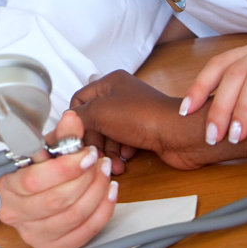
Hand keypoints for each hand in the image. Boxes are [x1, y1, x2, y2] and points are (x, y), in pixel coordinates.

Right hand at [0, 111, 116, 247]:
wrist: (30, 196)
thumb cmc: (36, 169)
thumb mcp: (45, 148)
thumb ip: (60, 135)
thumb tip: (73, 118)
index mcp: (6, 186)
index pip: (33, 181)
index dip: (65, 168)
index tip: (86, 154)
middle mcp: (15, 213)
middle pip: (56, 200)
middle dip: (85, 178)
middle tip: (98, 160)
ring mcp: (33, 233)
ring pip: (73, 216)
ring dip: (97, 191)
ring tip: (104, 172)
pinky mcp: (53, 246)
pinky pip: (85, 232)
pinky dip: (103, 211)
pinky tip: (108, 192)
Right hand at [71, 71, 205, 170]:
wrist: (180, 135)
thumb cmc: (141, 118)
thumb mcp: (100, 112)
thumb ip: (77, 117)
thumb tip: (66, 126)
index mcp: (110, 83)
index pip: (79, 100)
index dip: (75, 120)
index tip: (75, 137)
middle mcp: (121, 96)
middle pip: (93, 121)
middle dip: (94, 141)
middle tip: (94, 156)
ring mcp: (134, 114)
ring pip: (108, 134)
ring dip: (107, 151)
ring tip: (113, 164)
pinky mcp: (144, 131)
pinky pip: (123, 143)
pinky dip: (121, 153)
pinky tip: (125, 160)